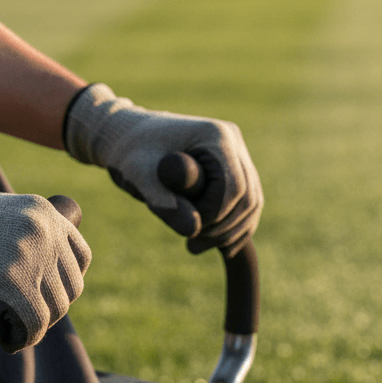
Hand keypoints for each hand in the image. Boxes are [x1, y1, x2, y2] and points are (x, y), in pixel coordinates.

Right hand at [0, 186, 89, 350]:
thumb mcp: (0, 219)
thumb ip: (34, 236)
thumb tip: (67, 274)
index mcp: (43, 211)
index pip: (79, 258)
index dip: (62, 282)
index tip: (41, 294)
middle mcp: (42, 231)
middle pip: (70, 288)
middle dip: (47, 306)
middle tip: (18, 313)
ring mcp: (29, 258)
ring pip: (54, 311)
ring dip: (33, 324)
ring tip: (7, 323)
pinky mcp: (13, 288)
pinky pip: (33, 328)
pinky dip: (21, 339)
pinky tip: (6, 338)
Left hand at [64, 83, 262, 256]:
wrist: (129, 138)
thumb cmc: (131, 152)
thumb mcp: (139, 176)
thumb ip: (163, 201)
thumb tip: (192, 230)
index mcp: (216, 136)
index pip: (234, 188)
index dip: (214, 216)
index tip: (187, 231)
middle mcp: (234, 141)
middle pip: (248, 197)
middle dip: (223, 229)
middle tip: (191, 245)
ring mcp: (238, 155)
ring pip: (252, 203)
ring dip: (229, 233)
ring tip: (195, 246)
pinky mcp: (235, 170)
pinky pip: (246, 205)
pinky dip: (233, 229)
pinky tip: (211, 245)